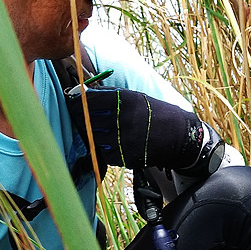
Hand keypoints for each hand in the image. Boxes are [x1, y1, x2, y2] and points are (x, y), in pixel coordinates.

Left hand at [66, 88, 215, 170]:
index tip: (71, 101)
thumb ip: (112, 95)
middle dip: (79, 118)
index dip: (77, 101)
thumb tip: (86, 93)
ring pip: (93, 137)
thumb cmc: (156, 114)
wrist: (179, 137)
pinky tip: (108, 143)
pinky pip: (104, 153)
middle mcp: (123, 119)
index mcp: (125, 100)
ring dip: (90, 134)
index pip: (90, 100)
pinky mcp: (126, 156)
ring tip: (92, 129)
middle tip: (76, 116)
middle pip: (88, 119)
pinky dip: (103, 148)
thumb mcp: (137, 97)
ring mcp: (124, 139)